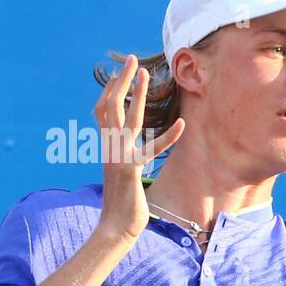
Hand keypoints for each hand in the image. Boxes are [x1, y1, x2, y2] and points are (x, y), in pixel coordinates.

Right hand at [93, 54, 184, 243]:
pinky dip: (168, 137)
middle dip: (122, 81)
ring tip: (146, 74)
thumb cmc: (122, 201)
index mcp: (106, 147)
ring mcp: (119, 157)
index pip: (103, 111)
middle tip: (131, 59)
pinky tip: (182, 124)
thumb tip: (123, 146)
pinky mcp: (131, 170)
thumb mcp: (120, 172)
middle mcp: (109, 147)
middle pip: (112, 106)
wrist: (115, 225)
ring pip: (128, 119)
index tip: (120, 73)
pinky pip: (151, 150)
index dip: (111, 90)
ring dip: (137, 95)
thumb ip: (120, 156)